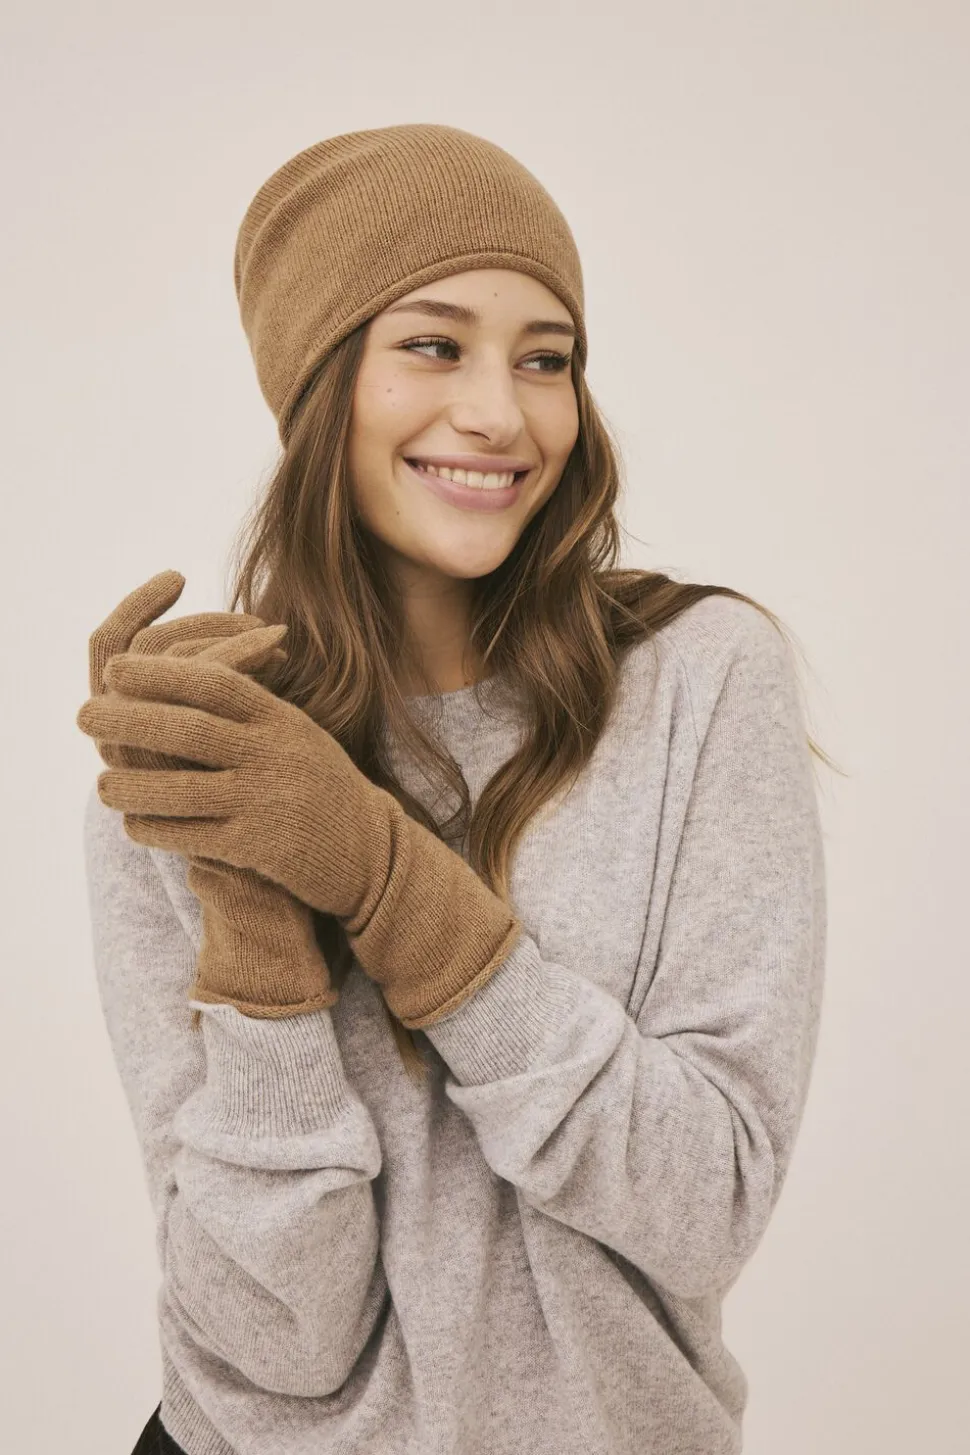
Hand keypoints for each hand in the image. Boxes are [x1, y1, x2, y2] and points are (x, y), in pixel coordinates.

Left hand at [80, 571, 338, 1019]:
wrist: (369, 851)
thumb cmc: (319, 784)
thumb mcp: (295, 731)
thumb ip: (248, 705)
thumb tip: (181, 670)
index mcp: (281, 719)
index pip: (215, 682)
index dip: (161, 673)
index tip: (115, 669)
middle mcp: (274, 754)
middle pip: (189, 729)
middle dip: (129, 719)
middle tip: (83, 713)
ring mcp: (266, 801)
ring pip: (181, 789)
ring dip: (132, 786)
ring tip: (102, 785)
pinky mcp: (259, 848)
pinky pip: (193, 837)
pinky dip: (157, 830)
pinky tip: (134, 828)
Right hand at [85, 569, 285, 772]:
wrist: (238, 845)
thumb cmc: (225, 770)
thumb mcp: (202, 715)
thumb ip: (193, 672)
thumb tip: (208, 606)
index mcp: (111, 710)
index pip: (106, 641)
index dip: (138, 604)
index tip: (178, 575)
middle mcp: (114, 724)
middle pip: (149, 646)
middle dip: (206, 623)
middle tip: (259, 621)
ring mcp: (141, 739)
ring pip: (180, 660)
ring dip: (233, 637)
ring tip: (276, 637)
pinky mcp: (177, 749)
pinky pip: (208, 683)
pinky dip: (245, 654)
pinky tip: (279, 650)